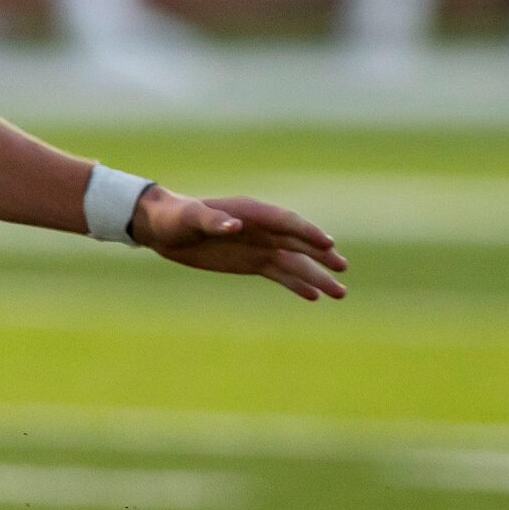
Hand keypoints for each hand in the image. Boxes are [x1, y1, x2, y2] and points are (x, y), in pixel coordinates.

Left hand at [128, 188, 347, 300]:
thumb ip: (212, 221)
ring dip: (317, 276)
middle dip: (322, 256)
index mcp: (252, 212)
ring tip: (340, 294)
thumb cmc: (175, 218)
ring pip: (295, 262)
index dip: (307, 233)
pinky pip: (281, 274)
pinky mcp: (253, 262)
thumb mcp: (190, 218)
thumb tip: (234, 226)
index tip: (327, 244)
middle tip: (343, 269)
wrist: (165, 229)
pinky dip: (298, 284)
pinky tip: (314, 296)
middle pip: (299, 243)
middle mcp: (262, 229)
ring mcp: (260, 246)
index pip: (286, 222)